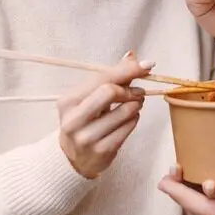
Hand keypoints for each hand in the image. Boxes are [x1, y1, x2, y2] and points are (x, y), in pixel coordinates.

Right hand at [58, 52, 151, 178]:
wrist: (73, 160)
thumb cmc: (84, 122)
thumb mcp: (90, 99)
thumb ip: (111, 77)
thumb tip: (131, 55)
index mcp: (68, 101)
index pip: (101, 78)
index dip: (127, 70)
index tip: (146, 65)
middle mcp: (74, 119)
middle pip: (109, 91)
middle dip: (129, 90)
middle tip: (138, 93)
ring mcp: (87, 138)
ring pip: (124, 112)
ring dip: (136, 105)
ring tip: (135, 105)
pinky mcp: (102, 151)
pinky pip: (128, 128)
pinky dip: (134, 120)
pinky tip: (130, 119)